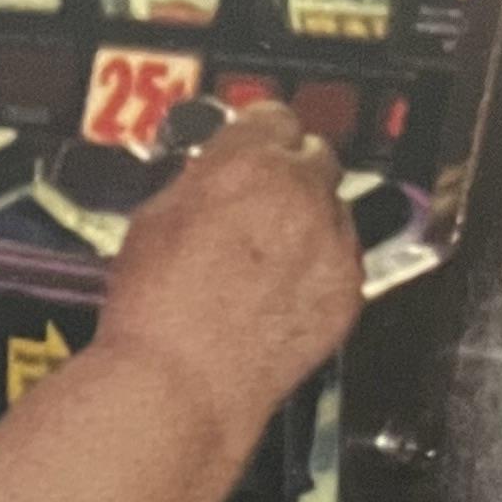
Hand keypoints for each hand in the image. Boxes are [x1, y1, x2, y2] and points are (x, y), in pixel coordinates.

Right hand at [97, 102, 363, 462]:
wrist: (182, 385)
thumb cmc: (157, 313)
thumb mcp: (154, 219)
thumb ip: (198, 183)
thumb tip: (211, 177)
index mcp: (247, 162)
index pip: (272, 116)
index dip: (258, 134)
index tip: (253, 144)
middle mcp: (300, 195)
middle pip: (315, 156)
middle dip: (289, 174)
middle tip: (259, 202)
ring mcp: (331, 244)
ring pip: (335, 209)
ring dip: (308, 222)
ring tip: (266, 259)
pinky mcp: (347, 291)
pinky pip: (344, 260)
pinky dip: (319, 269)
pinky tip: (280, 293)